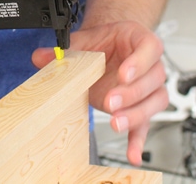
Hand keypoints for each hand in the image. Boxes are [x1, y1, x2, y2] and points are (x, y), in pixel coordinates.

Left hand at [32, 21, 167, 165]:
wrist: (107, 49)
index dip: (139, 62)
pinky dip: (138, 140)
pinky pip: (145, 124)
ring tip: (116, 122)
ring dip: (136, 114)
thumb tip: (40, 57)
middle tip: (111, 101)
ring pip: (155, 101)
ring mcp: (149, 87)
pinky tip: (132, 155)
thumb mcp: (84, 41)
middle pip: (153, 78)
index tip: (123, 74)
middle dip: (132, 93)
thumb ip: (66, 49)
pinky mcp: (142, 107)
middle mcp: (151, 64)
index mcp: (140, 41)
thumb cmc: (103, 43)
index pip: (150, 48)